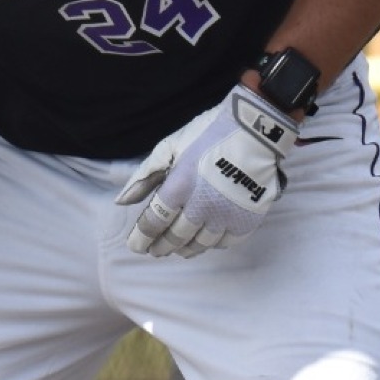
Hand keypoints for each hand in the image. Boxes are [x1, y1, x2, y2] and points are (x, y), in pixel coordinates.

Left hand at [115, 83, 295, 256]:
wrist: (256, 128)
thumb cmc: (208, 133)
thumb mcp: (170, 147)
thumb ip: (146, 176)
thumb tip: (122, 202)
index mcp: (179, 186)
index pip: (154, 222)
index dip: (142, 237)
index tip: (136, 246)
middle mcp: (201, 206)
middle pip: (176, 237)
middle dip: (162, 246)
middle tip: (155, 251)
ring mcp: (226, 214)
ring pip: (201, 243)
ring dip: (187, 249)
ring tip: (179, 249)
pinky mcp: (248, 218)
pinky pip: (227, 242)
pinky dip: (214, 244)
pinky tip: (207, 241)